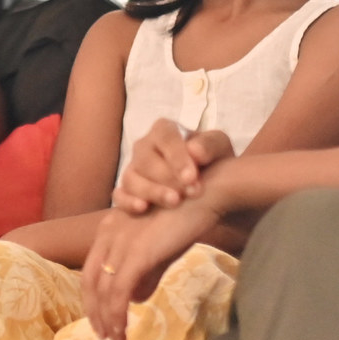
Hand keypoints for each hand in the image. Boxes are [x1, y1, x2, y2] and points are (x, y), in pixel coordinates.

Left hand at [84, 194, 220, 339]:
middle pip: (90, 282)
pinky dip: (118, 314)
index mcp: (110, 230)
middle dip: (95, 313)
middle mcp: (108, 234)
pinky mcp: (136, 254)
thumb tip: (136, 300)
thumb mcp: (160, 251)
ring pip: (104, 291)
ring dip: (108, 320)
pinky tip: (123, 330)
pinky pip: (119, 291)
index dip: (92, 298)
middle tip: (104, 335)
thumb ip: (146, 274)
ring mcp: (120, 243)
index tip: (100, 319)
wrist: (203, 196)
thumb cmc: (185, 220)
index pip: (91, 271)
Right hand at [114, 120, 231, 212]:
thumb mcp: (219, 148)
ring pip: (131, 178)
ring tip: (174, 202)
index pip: (165, 137)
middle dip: (168, 177)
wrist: (207, 185)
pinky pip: (119, 195)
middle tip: (190, 193)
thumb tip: (195, 151)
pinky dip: (128, 201)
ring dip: (152, 191)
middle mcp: (144, 147)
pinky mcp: (126, 191)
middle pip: (145, 159)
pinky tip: (143, 208)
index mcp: (164, 130)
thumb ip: (210, 145)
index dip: (177, 157)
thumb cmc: (211, 161)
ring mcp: (132, 169)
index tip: (192, 177)